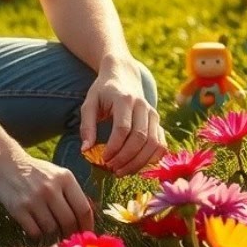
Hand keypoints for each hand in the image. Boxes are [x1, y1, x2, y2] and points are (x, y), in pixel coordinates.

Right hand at [0, 152, 93, 240]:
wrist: (6, 164)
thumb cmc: (36, 172)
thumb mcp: (57, 175)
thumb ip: (72, 194)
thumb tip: (86, 221)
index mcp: (65, 178)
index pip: (83, 209)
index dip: (87, 226)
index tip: (86, 234)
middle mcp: (51, 188)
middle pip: (69, 222)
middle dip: (71, 234)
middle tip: (69, 238)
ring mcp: (34, 199)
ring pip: (52, 229)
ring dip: (54, 235)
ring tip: (51, 231)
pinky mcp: (19, 209)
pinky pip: (35, 232)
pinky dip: (38, 235)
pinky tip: (37, 228)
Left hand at [80, 57, 166, 175]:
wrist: (123, 75)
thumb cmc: (103, 91)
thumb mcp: (89, 102)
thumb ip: (87, 125)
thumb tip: (85, 150)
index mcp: (124, 99)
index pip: (123, 128)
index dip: (114, 147)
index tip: (103, 159)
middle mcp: (142, 106)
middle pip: (140, 138)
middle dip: (126, 158)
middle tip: (112, 169)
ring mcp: (153, 113)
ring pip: (153, 144)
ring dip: (138, 162)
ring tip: (122, 171)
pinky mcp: (158, 122)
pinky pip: (161, 144)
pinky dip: (152, 159)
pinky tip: (137, 166)